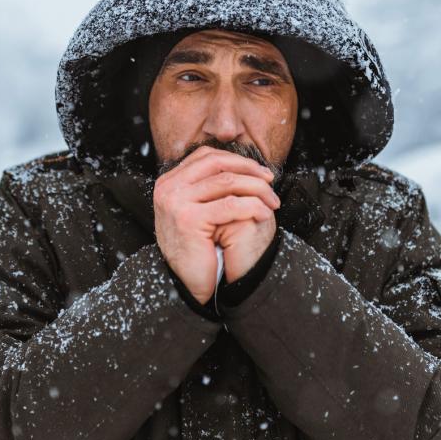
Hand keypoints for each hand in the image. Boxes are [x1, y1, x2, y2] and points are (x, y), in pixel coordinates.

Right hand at [153, 146, 279, 303]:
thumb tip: (239, 164)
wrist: (186, 283)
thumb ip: (206, 187)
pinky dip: (252, 207)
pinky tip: (264, 214)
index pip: (206, 156)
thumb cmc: (197, 249)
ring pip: (227, 182)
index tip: (259, 171)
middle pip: (216, 163)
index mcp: (169, 182)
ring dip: (256, 189)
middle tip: (270, 181)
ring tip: (272, 201)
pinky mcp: (188, 219)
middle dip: (249, 169)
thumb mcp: (196, 210)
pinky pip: (230, 205)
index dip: (237, 160)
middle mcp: (168, 188)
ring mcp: (175, 202)